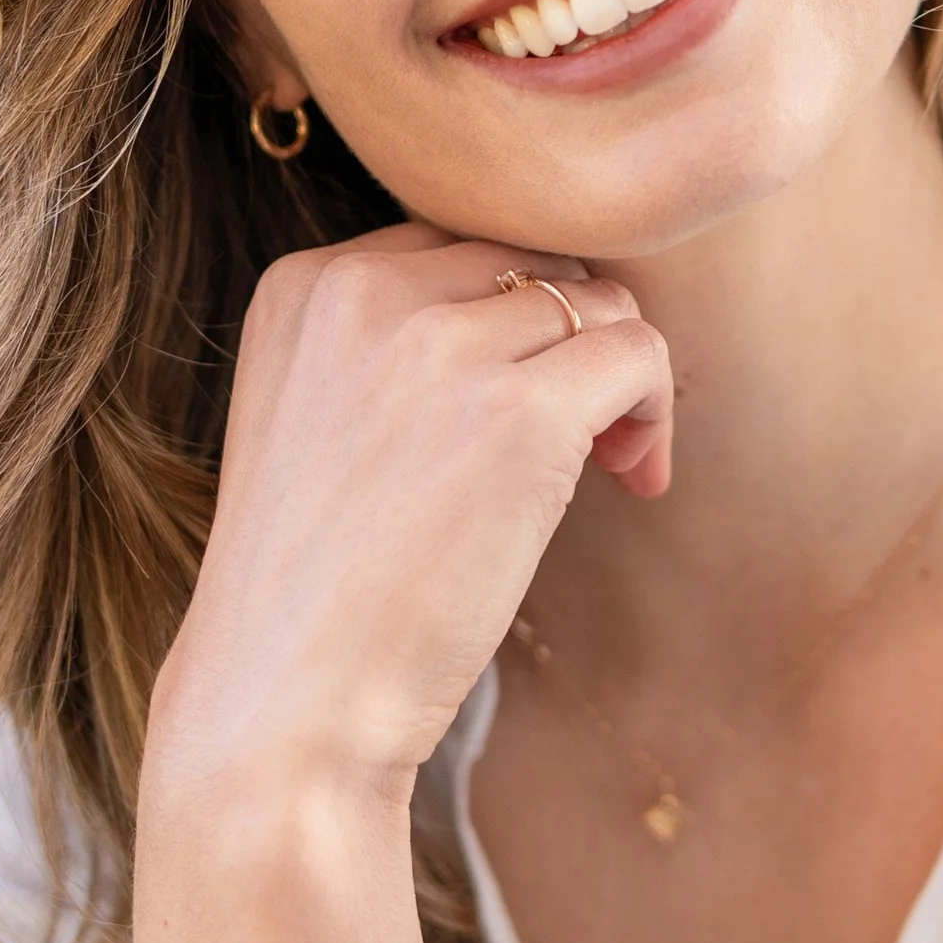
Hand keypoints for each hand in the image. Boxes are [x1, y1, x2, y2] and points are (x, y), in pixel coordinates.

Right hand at [144, 224, 671, 820]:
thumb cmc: (317, 592)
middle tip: (586, 440)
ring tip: (611, 467)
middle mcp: (365, 291)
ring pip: (595, 300)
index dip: (512, 319)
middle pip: (531, 262)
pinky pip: (637, 353)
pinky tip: (637, 481)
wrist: (288, 697)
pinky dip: (654, 412)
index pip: (456, 245)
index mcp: (305, 286)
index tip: (523, 407)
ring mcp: (441, 345)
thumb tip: (549, 308)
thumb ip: (395, 350)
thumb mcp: (321, 425)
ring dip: (620, 378)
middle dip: (571, 340)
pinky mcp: (519, 409)